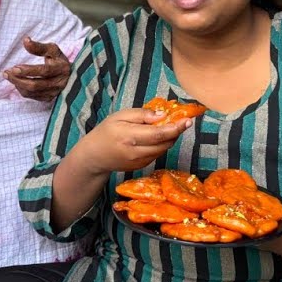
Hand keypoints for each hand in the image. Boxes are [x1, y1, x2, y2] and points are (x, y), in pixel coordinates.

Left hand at [5, 37, 69, 101]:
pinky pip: (31, 96)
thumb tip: (25, 40)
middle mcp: (59, 83)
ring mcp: (54, 92)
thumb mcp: (52, 50)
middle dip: (18, 79)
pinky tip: (16, 81)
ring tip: (8, 75)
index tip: (14, 67)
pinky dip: (21, 89)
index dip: (28, 70)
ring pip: (32, 92)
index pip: (44, 71)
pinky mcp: (48, 99)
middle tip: (6, 72)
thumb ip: (39, 47)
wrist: (68, 75)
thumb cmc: (57, 59)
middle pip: (35, 85)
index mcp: (61, 69)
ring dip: (17, 84)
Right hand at [72, 107, 192, 175]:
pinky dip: (160, 145)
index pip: (159, 133)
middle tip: (181, 121)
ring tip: (166, 128)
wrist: (94, 156)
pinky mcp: (141, 166)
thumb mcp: (119, 116)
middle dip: (176, 132)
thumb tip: (162, 116)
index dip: (176, 127)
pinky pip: (157, 154)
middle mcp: (136, 152)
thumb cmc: (106, 132)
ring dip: (169, 138)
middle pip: (165, 142)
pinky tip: (154, 138)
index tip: (187, 120)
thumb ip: (142, 114)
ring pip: (164, 149)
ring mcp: (139, 161)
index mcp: (129, 136)